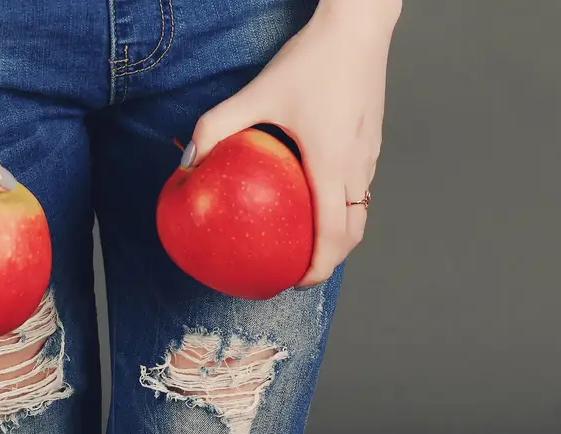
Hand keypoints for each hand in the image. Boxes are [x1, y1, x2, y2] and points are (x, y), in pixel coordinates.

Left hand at [185, 0, 399, 287]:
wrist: (360, 26)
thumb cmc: (312, 59)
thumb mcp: (257, 93)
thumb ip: (219, 127)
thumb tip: (188, 162)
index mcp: (333, 166)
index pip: (334, 235)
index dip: (318, 267)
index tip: (296, 280)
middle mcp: (358, 167)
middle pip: (353, 234)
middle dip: (329, 261)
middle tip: (297, 270)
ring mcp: (370, 156)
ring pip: (360, 212)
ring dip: (338, 236)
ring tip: (305, 242)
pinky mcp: (372, 142)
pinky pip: (360, 189)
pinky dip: (342, 208)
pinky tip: (313, 197)